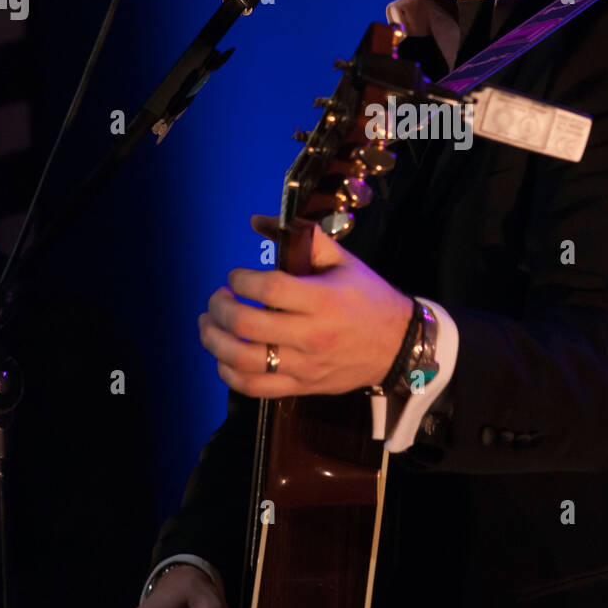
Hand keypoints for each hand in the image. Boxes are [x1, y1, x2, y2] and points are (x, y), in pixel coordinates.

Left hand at [197, 214, 414, 397]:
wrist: (398, 345)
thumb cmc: (367, 297)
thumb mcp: (342, 260)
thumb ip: (302, 237)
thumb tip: (256, 220)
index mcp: (322, 299)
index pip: (267, 289)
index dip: (241, 279)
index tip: (236, 275)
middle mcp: (311, 335)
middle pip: (247, 324)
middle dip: (219, 307)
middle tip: (218, 297)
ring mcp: (304, 365)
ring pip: (243, 359)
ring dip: (214, 340)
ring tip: (209, 324)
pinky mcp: (301, 387)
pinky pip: (254, 387)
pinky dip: (228, 373)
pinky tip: (223, 356)